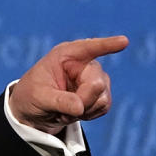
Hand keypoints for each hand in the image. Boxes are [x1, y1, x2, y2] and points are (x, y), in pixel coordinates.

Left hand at [9, 36, 128, 134]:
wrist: (34, 110)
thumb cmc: (31, 95)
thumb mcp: (38, 97)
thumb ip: (59, 100)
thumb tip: (80, 107)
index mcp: (65, 55)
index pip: (88, 47)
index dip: (107, 45)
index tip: (123, 41)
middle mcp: (84, 63)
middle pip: (96, 83)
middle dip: (82, 101)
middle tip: (62, 110)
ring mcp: (95, 78)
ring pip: (103, 98)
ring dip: (84, 110)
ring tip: (64, 108)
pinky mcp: (101, 93)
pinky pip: (104, 107)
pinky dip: (89, 114)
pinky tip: (74, 111)